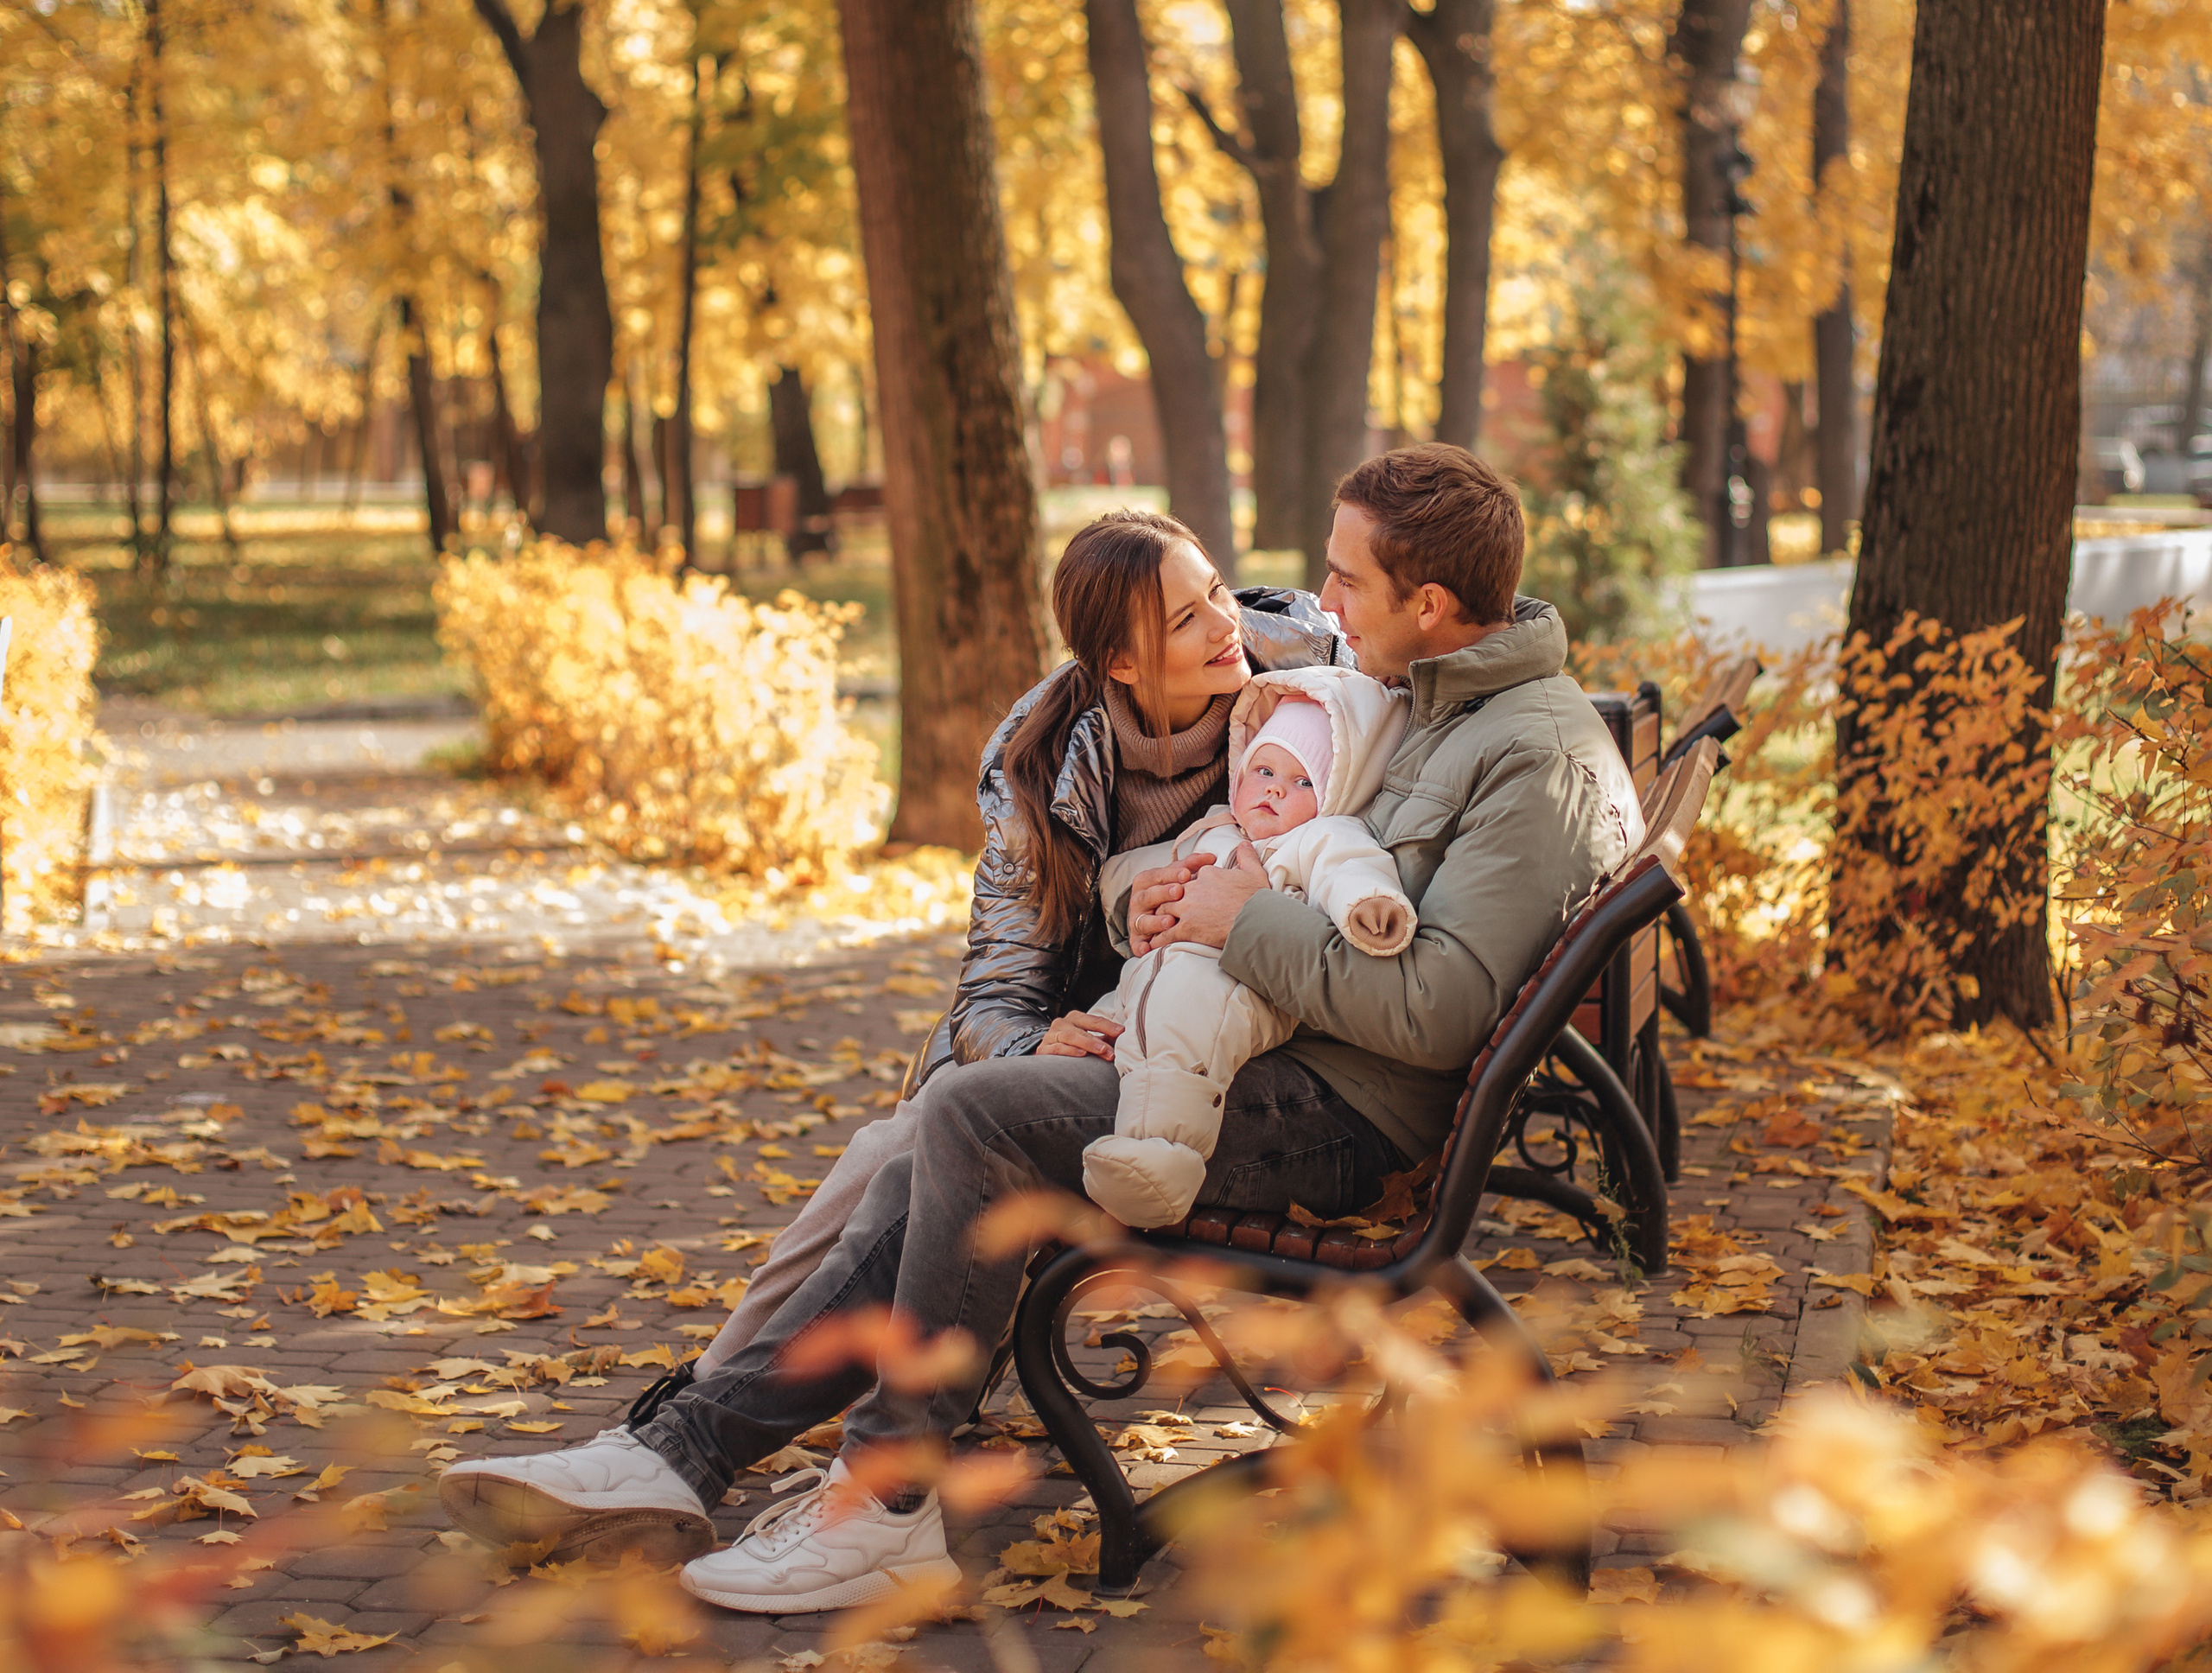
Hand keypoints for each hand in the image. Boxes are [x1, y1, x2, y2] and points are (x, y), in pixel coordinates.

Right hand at [1038, 1010, 1121, 1061]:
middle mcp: (1062, 1023)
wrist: (1046, 1054)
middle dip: (1099, 1041)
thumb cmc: (1072, 1046)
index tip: (1121, 1031)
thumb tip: (1122, 1038)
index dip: (1108, 1026)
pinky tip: (1081, 1054)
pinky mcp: (1043, 1049)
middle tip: (1112, 1051)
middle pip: (1082, 1029)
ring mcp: (1051, 1035)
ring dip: (1088, 1045)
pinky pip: (1058, 1048)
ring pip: (1070, 1037)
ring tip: (1101, 1052)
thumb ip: (1104, 1038)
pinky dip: (1070, 1051)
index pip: (1094, 1020)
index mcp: (1075, 1018)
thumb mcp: (1088, 1039)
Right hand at [1128, 858, 1204, 955]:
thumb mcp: (1177, 877)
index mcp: (1146, 882)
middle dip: (1163, 894)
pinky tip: (1149, 947)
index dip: (1170, 874)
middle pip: (1148, 896)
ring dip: (1156, 921)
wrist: (1155, 916)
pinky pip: (1137, 944)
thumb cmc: (1170, 893)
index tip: (1187, 874)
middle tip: (1179, 892)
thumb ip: (1190, 866)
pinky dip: (1141, 946)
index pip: (1155, 876)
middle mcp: (1138, 900)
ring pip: (1143, 920)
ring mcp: (1137, 920)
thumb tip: (1211, 857)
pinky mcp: (1138, 940)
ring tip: (1170, 921)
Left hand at [1149, 844, 1267, 951]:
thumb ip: (1246, 856)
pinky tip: (1153, 943)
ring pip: (1163, 910)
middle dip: (1166, 900)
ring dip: (1158, 917)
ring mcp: (1187, 909)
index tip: (1184, 892)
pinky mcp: (1186, 928)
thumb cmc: (1257, 899)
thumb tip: (1244, 844)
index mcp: (1206, 874)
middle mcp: (1192, 889)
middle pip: (1170, 892)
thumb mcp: (1254, 872)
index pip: (1187, 877)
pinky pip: (1166, 933)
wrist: (1257, 922)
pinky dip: (1158, 938)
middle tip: (1162, 908)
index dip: (1184, 886)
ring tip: (1153, 924)